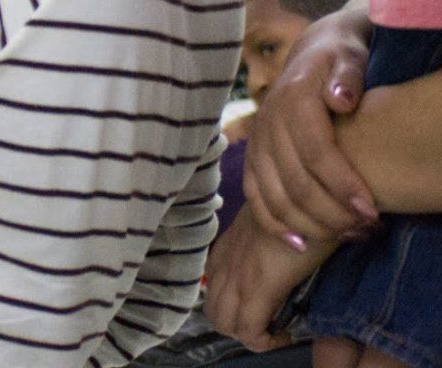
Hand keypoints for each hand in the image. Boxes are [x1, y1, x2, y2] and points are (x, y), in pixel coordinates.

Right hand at [204, 211, 330, 350]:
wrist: (296, 187)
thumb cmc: (317, 230)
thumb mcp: (316, 268)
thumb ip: (306, 296)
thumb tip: (319, 319)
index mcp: (259, 285)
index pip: (247, 331)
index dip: (266, 342)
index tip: (288, 333)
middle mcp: (235, 274)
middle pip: (221, 321)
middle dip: (243, 332)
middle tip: (270, 326)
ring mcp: (226, 256)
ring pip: (211, 301)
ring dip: (229, 313)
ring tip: (256, 309)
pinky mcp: (224, 242)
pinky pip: (211, 276)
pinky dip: (221, 289)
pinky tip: (244, 284)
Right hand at [243, 6, 376, 242]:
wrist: (312, 55)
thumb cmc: (340, 62)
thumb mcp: (348, 58)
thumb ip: (347, 77)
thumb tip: (342, 100)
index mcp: (293, 98)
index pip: (314, 150)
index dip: (342, 184)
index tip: (372, 210)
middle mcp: (268, 122)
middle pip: (293, 181)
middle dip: (331, 212)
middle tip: (366, 228)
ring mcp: (256, 142)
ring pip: (273, 196)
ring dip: (309, 223)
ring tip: (346, 235)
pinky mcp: (252, 158)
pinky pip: (255, 198)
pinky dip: (275, 224)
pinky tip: (302, 243)